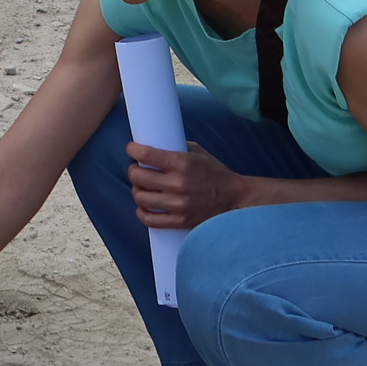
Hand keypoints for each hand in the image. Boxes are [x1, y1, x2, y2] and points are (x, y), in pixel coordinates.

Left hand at [127, 140, 250, 230]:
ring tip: (142, 188)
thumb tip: (154, 144)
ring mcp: (178, 204)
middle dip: (133, 171)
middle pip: (138, 177)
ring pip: (141, 198)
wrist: (234, 198)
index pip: (147, 154)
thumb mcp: (198, 153)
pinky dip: (142, 212)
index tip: (132, 149)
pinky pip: (149, 219)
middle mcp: (178, 183)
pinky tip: (145, 206)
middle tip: (137, 169)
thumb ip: (175, 148)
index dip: (133, 150)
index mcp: (182, 163)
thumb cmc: (215, 173)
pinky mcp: (179, 221)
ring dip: (137, 191)